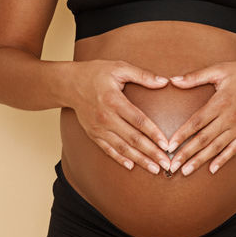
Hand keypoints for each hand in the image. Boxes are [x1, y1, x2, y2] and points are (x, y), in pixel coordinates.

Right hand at [65, 60, 173, 174]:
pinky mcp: (93, 134)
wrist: (69, 84)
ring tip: (154, 169)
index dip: (153, 133)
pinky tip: (131, 166)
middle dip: (151, 153)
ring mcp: (98, 128)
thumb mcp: (119, 67)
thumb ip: (142, 75)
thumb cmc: (96, 73)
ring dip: (139, 160)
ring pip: (122, 148)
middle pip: (132, 138)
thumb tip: (164, 82)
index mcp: (115, 101)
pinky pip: (108, 149)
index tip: (166, 144)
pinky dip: (119, 159)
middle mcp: (106, 117)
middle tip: (167, 163)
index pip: (138, 121)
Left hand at [165, 60, 235, 175]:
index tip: (169, 146)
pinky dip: (223, 160)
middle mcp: (229, 118)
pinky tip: (212, 169)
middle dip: (186, 153)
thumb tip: (174, 80)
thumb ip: (195, 77)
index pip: (197, 122)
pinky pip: (233, 149)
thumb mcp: (219, 70)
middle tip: (172, 166)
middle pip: (204, 139)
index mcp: (220, 102)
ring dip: (200, 160)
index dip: (182, 135)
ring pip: (216, 147)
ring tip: (186, 171)